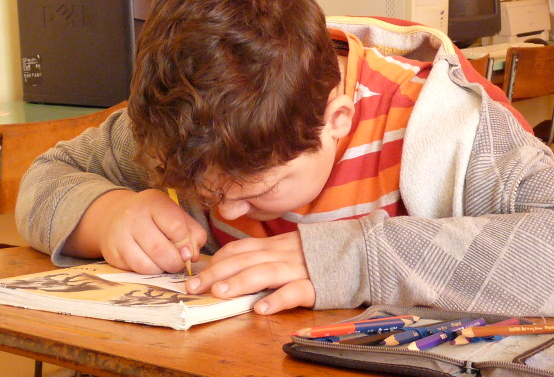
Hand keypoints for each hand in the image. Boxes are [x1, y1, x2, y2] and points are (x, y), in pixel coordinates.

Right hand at [64, 189, 206, 273]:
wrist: (116, 215)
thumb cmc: (155, 217)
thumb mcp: (177, 215)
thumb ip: (193, 233)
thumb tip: (191, 257)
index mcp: (154, 202)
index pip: (176, 226)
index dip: (186, 244)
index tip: (188, 251)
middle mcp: (133, 215)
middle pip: (160, 249)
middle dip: (175, 262)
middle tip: (179, 264)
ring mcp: (120, 234)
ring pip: (146, 264)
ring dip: (162, 270)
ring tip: (166, 265)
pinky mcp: (112, 252)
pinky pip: (134, 270)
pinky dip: (148, 272)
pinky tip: (153, 265)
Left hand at [185, 232, 314, 314]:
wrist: (360, 252)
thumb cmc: (319, 254)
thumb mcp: (288, 247)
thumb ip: (264, 254)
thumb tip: (232, 265)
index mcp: (275, 244)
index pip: (239, 248)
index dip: (217, 260)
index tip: (196, 273)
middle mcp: (282, 253)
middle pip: (244, 260)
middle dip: (216, 274)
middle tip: (193, 288)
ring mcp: (298, 268)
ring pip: (264, 272)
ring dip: (240, 283)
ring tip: (219, 294)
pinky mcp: (316, 285)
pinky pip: (295, 291)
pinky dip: (278, 299)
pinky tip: (262, 309)